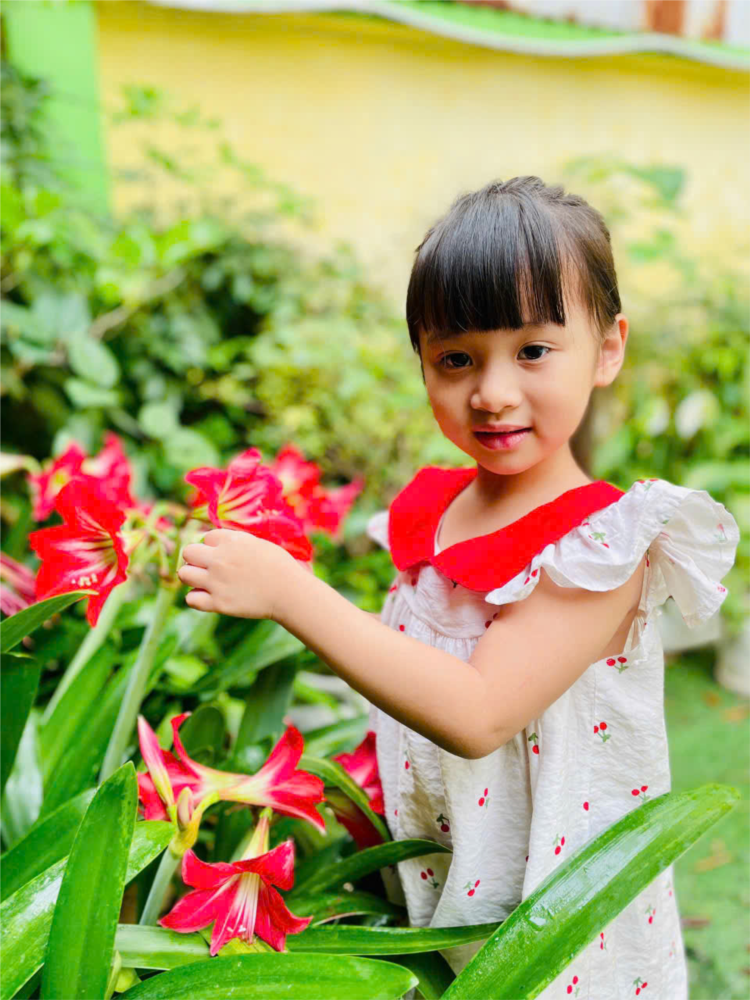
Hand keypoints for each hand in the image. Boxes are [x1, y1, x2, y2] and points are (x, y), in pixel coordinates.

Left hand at [177, 528, 304, 620]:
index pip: (206, 537)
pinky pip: (191, 599)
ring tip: (204, 582)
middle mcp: (220, 559)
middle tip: (206, 567)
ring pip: (183, 574)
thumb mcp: (259, 544)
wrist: (289, 593)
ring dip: (192, 577)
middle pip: (188, 552)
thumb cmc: (280, 567)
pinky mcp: (218, 603)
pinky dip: (196, 598)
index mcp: (231, 541)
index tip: (224, 555)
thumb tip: (219, 541)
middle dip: (195, 558)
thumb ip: (236, 541)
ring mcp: (216, 582)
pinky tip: (208, 597)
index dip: (213, 546)